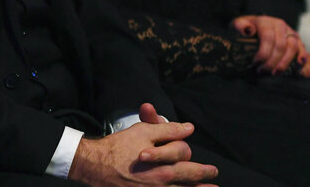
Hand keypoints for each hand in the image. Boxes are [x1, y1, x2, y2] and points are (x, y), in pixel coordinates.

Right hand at [69, 119, 217, 186]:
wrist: (96, 166)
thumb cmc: (119, 147)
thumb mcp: (143, 132)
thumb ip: (168, 130)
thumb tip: (189, 128)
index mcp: (165, 165)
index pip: (185, 154)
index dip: (183, 145)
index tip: (184, 146)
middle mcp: (164, 182)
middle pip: (190, 177)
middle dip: (204, 174)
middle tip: (213, 173)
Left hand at [231, 15, 303, 73]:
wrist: (253, 24)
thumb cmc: (244, 27)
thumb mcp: (238, 24)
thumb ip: (240, 26)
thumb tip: (248, 31)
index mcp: (265, 21)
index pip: (268, 38)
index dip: (263, 53)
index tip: (255, 64)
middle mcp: (279, 25)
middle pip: (281, 45)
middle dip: (272, 61)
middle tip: (262, 71)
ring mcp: (289, 30)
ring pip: (293, 47)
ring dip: (285, 62)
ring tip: (275, 73)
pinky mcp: (295, 38)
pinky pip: (301, 46)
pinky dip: (301, 55)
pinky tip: (299, 64)